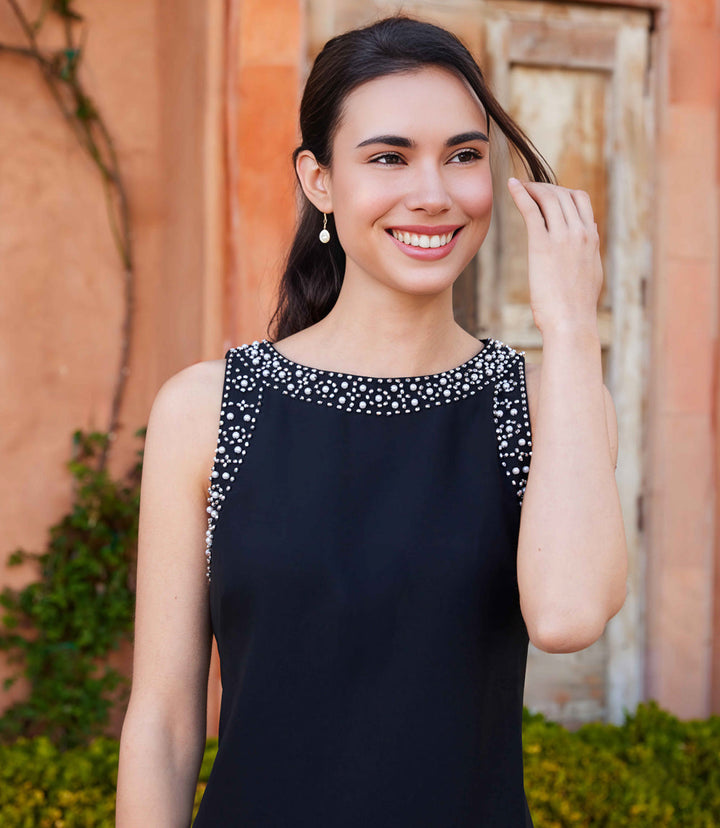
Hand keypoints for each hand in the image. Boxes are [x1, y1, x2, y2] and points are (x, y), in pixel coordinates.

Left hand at [507, 178, 602, 335]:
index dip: (562, 193)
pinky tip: (511, 186)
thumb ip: (588, 256)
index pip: (580, 201)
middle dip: (544, 187)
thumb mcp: (590, 275)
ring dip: (532, 188)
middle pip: (563, 194)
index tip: (547, 195)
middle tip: (528, 189)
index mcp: (591, 239)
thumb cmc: (576, 307)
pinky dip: (521, 193)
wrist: (572, 322)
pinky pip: (531, 210)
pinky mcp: (543, 245)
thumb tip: (586, 247)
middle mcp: (581, 232)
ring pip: (548, 197)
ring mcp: (563, 237)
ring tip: (518, 187)